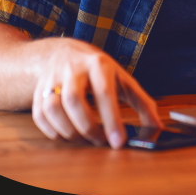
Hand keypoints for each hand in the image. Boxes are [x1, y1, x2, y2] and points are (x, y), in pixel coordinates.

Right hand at [32, 38, 162, 147]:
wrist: (62, 52)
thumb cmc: (97, 69)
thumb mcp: (122, 78)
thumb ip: (142, 102)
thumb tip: (157, 127)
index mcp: (98, 64)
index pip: (104, 93)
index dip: (111, 120)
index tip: (119, 142)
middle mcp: (72, 68)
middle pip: (74, 101)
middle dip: (88, 127)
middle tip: (100, 141)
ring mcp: (52, 78)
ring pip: (53, 108)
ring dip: (68, 130)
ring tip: (84, 138)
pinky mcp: (38, 90)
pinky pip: (40, 115)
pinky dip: (52, 130)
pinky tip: (66, 134)